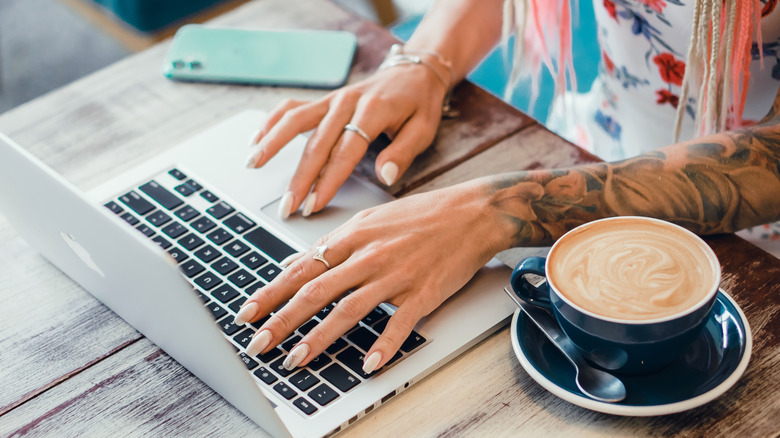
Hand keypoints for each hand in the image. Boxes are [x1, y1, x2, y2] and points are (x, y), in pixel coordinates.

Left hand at [233, 180, 511, 373]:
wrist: (473, 212)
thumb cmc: (422, 215)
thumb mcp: (371, 219)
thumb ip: (334, 243)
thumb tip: (298, 262)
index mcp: (353, 236)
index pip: (301, 268)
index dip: (270, 293)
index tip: (247, 313)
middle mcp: (368, 256)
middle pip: (315, 291)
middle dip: (282, 320)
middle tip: (258, 343)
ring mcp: (395, 275)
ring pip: (348, 309)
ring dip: (319, 337)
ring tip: (296, 359)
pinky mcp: (423, 293)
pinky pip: (399, 323)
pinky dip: (383, 345)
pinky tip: (367, 364)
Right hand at [246, 64, 448, 217]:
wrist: (415, 71)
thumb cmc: (419, 105)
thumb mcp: (423, 129)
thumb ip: (403, 153)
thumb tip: (385, 177)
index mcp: (373, 111)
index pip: (345, 152)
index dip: (327, 181)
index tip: (314, 205)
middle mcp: (347, 102)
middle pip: (316, 143)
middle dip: (299, 179)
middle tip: (287, 207)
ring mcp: (333, 98)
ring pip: (295, 120)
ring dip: (273, 144)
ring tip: (253, 165)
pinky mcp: (324, 99)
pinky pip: (292, 107)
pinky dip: (272, 121)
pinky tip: (256, 140)